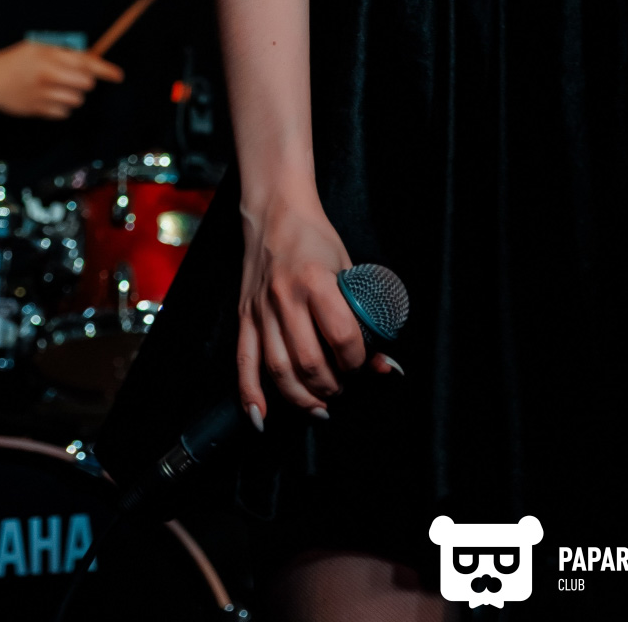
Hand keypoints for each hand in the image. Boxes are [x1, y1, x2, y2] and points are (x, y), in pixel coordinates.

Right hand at [0, 41, 124, 119]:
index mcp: (50, 56)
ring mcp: (43, 95)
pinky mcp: (38, 110)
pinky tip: (52, 99)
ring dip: (75, 95)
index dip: (106, 70)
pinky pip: (64, 113)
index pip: (86, 63)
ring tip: (62, 88)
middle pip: (86, 84)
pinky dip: (63, 108)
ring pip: (77, 100)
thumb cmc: (14, 61)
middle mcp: (49, 76)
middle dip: (86, 81)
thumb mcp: (37, 46)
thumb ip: (62, 50)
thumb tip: (88, 57)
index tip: (118, 75)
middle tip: (76, 78)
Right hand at [237, 196, 378, 419]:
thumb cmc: (316, 238)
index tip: (363, 364)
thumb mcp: (348, 267)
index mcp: (315, 280)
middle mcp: (284, 297)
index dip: (357, 360)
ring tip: (320, 405)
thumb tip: (383, 361)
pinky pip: (244, 362)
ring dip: (301, 397)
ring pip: (278, 369)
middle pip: (308, 361)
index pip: (341, 336)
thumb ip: (363, 313)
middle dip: (331, 385)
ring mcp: (260, 308)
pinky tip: (262, 417)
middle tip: (343, 388)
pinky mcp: (244, 315)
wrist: (275, 211)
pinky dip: (251, 394)